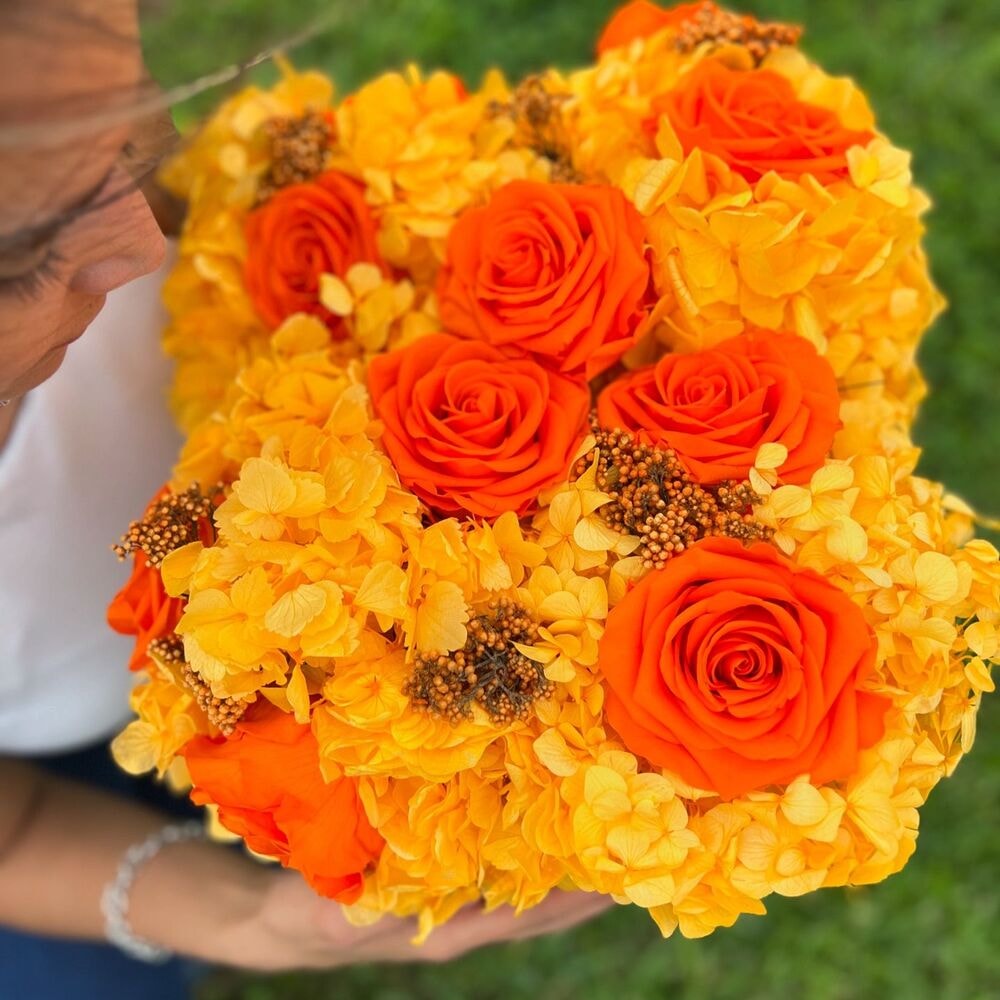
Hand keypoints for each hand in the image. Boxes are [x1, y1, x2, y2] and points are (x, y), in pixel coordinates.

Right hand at [221, 869, 613, 970]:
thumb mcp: (340, 908)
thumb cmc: (311, 913)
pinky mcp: (440, 893)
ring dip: (557, 878)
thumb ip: (375, 900)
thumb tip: (413, 883)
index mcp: (445, 932)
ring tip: (600, 852)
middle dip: (578, 892)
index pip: (519, 919)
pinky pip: (493, 880)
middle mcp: (458, 925)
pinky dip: (522, 865)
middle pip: (532, 912)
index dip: (562, 903)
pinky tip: (539, 843)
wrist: (286, 923)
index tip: (607, 885)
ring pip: (518, 898)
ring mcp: (452, 911)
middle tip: (627, 866)